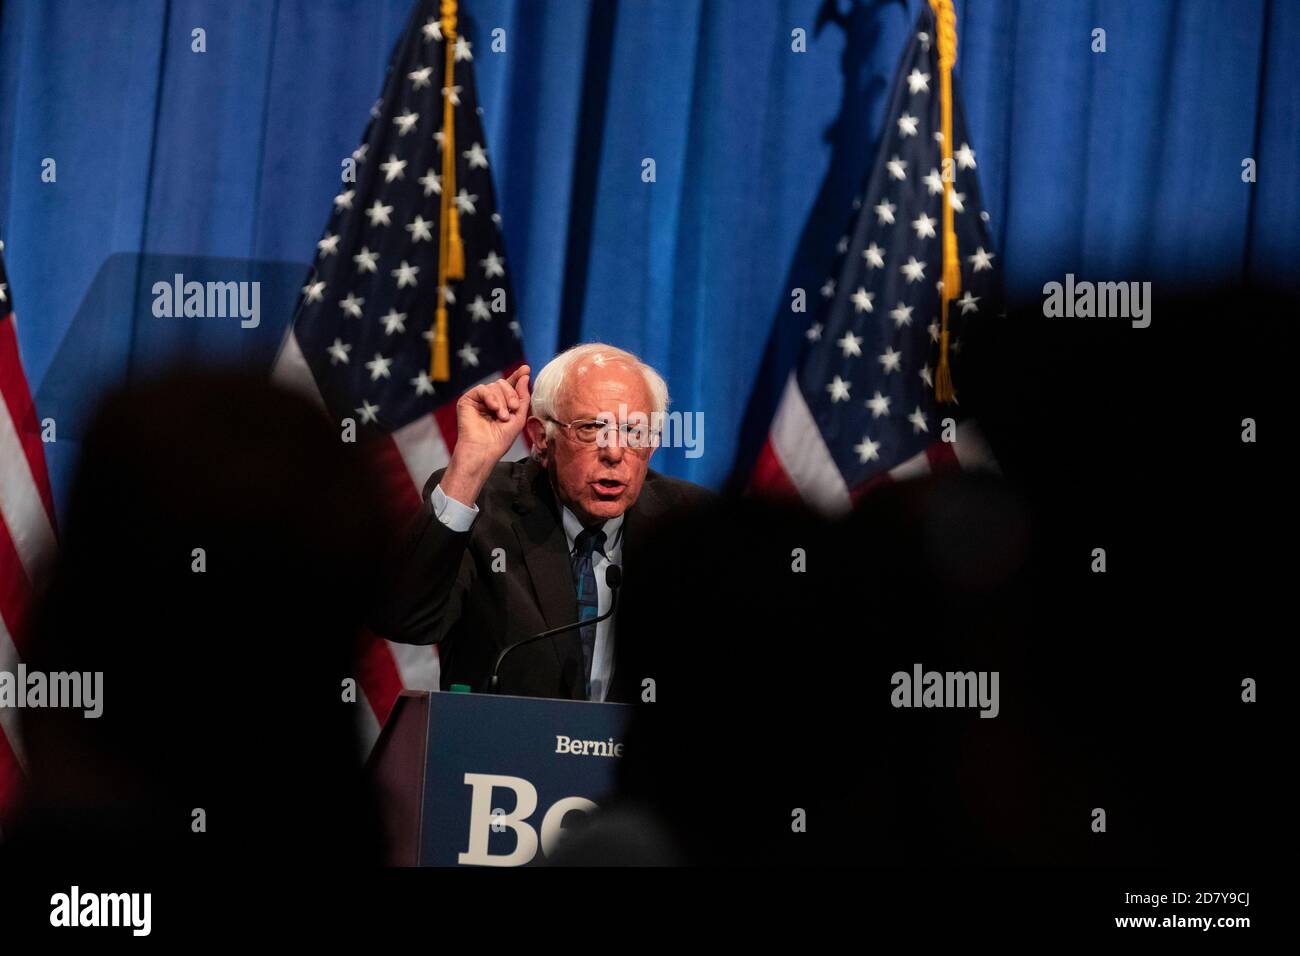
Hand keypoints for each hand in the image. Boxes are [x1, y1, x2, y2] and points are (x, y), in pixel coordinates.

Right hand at [440, 365, 530, 504]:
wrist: (484, 451)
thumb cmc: (501, 439)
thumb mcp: (519, 417)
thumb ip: (523, 396)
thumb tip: (525, 374)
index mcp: (501, 404)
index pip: (509, 386)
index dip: (517, 377)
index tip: (526, 369)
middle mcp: (489, 400)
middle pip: (503, 384)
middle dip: (511, 395)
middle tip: (513, 409)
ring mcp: (477, 400)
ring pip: (494, 385)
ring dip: (502, 400)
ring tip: (502, 417)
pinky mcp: (467, 400)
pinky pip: (482, 388)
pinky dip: (490, 397)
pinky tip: (493, 409)